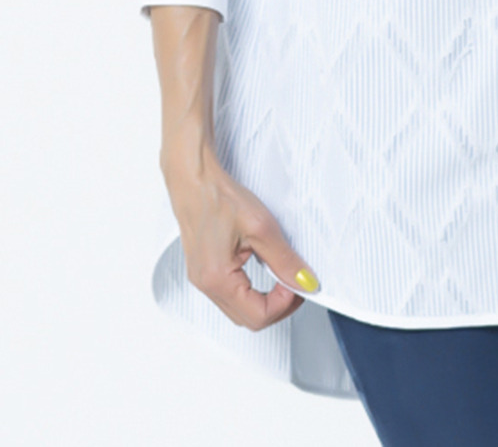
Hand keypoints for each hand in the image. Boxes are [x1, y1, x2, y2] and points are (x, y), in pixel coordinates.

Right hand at [161, 151, 320, 331]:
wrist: (193, 178)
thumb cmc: (218, 197)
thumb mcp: (261, 228)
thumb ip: (285, 260)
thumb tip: (304, 282)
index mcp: (217, 280)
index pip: (258, 316)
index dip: (285, 304)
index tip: (299, 284)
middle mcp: (205, 285)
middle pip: (248, 318)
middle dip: (277, 305)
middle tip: (295, 282)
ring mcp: (202, 279)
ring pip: (239, 309)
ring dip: (264, 299)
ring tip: (281, 276)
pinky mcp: (204, 270)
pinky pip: (229, 295)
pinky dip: (250, 290)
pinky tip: (261, 270)